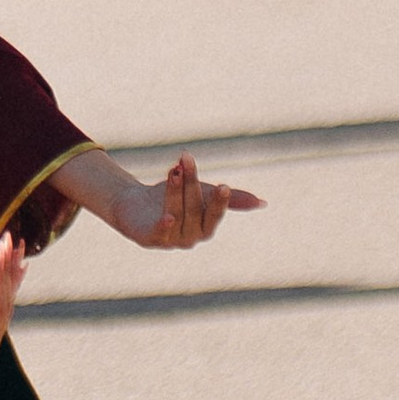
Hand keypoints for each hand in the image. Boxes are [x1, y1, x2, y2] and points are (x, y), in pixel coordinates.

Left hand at [59, 146, 261, 253]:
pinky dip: (165, 225)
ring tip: (175, 169)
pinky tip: (168, 216)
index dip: (219, 202)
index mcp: (205, 227)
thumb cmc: (174, 199)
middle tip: (187, 159)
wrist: (135, 204)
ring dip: (175, 191)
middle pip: (193, 210)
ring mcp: (170, 240)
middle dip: (191, 184)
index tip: (223, 186)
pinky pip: (160, 233)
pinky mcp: (149, 239)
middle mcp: (190, 238)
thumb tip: (263, 203)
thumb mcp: (202, 195)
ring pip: (176, 214)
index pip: (214, 215)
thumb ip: (230, 200)